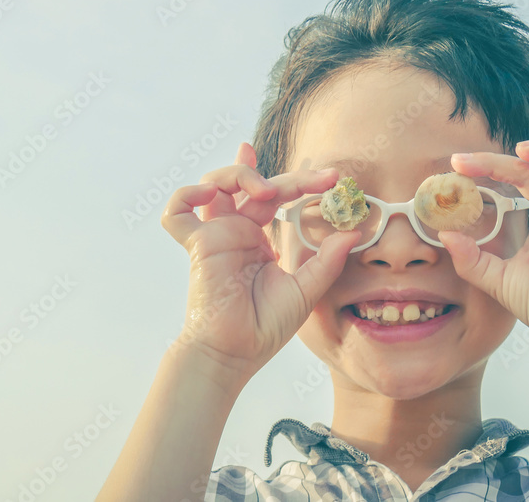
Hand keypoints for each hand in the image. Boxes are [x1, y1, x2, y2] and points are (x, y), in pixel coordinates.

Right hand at [161, 142, 359, 382]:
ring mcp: (214, 235)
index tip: (331, 178)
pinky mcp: (197, 245)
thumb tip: (353, 232)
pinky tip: (211, 195)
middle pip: (251, 183)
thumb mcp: (306, 290)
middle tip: (321, 180)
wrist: (236, 353)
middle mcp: (235, 231)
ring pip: (213, 182)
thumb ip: (327, 261)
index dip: (298, 180)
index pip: (274, 196)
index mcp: (257, 239)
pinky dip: (187, 195)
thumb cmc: (265, 327)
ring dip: (238, 174)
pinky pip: (175, 212)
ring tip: (266, 191)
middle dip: (287, 176)